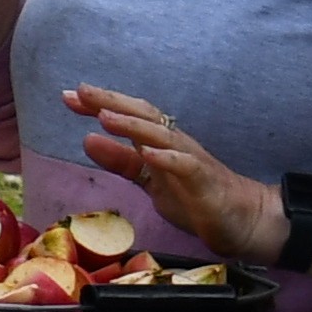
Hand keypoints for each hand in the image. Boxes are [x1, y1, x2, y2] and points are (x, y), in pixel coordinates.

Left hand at [65, 87, 284, 266]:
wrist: (243, 219)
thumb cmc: (195, 197)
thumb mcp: (149, 180)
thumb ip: (121, 161)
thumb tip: (87, 139)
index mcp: (160, 143)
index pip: (129, 116)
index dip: (100, 105)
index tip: (68, 97)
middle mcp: (175, 144)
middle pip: (144, 116)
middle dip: (111, 102)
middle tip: (80, 91)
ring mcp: (191, 161)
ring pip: (162, 136)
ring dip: (133, 125)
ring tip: (105, 116)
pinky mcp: (205, 182)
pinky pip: (187, 166)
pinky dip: (167, 158)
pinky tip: (148, 152)